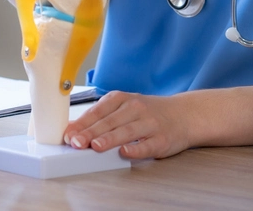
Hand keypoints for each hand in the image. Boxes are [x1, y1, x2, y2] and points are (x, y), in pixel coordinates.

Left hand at [63, 90, 189, 159]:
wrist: (183, 114)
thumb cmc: (148, 113)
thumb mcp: (124, 107)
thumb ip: (102, 117)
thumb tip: (74, 129)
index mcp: (122, 99)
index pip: (98, 111)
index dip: (82, 123)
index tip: (68, 134)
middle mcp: (135, 108)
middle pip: (109, 121)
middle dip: (90, 133)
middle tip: (76, 142)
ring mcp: (149, 123)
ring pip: (126, 131)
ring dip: (109, 139)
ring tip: (95, 146)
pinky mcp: (162, 139)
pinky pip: (147, 145)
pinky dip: (136, 149)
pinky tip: (125, 153)